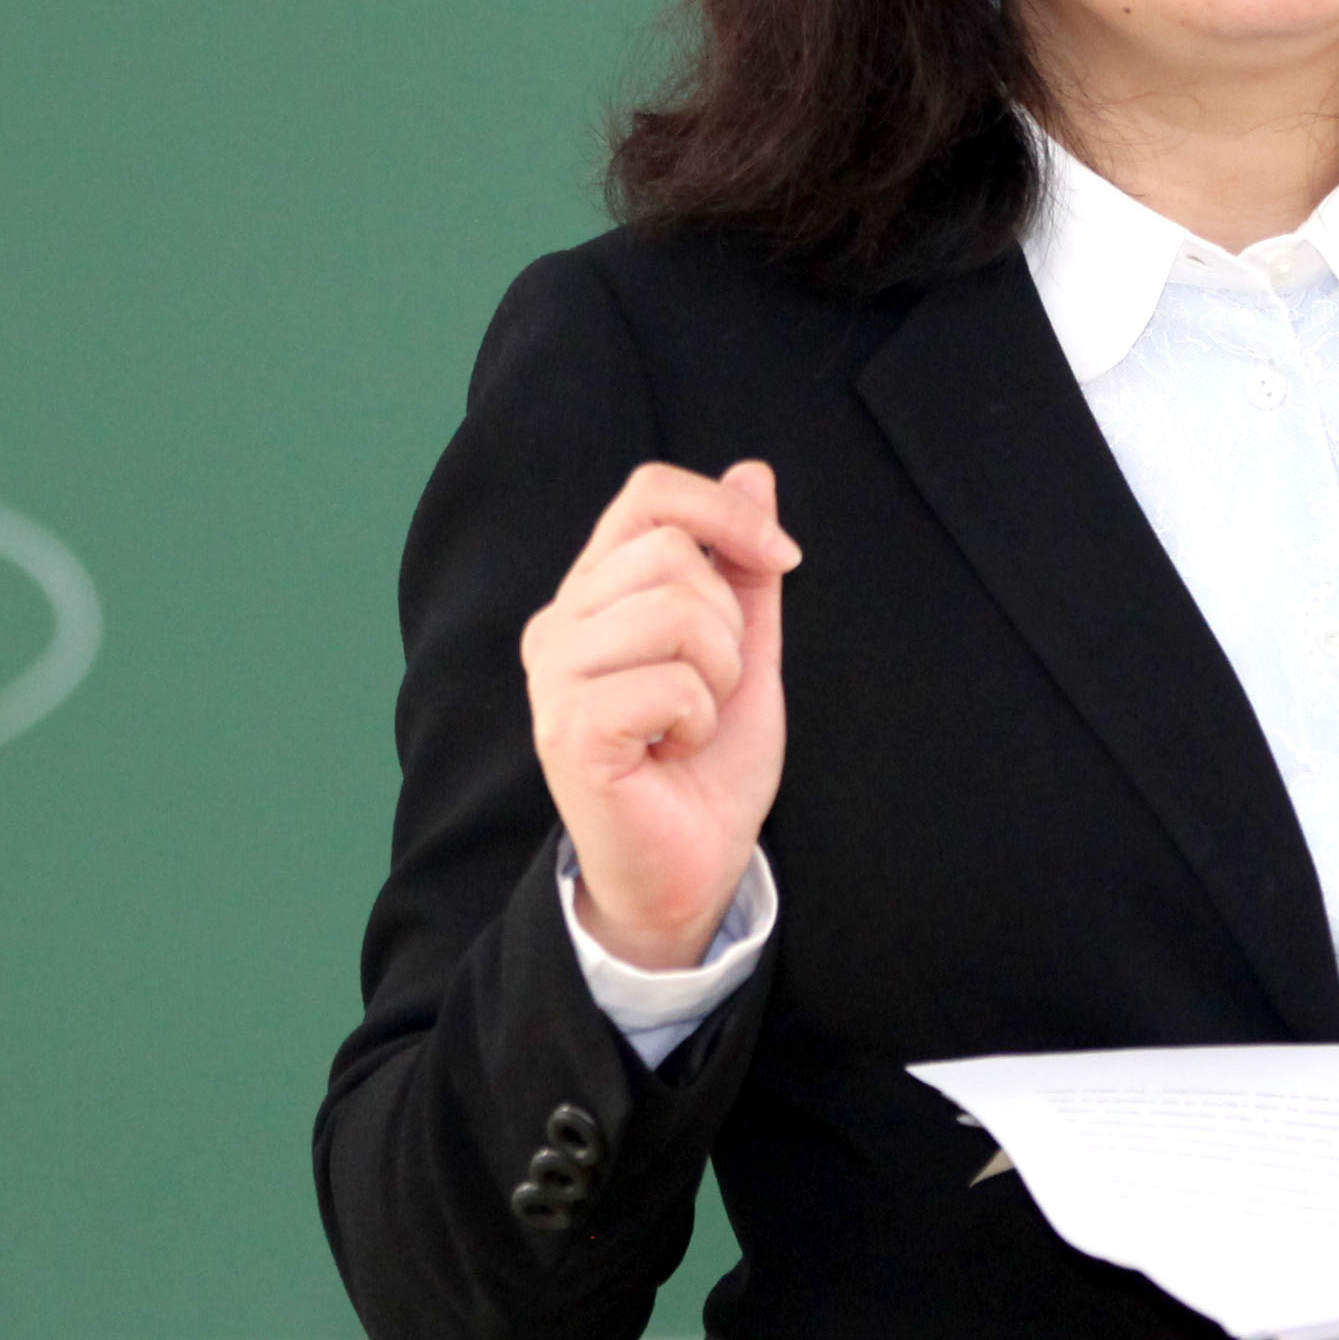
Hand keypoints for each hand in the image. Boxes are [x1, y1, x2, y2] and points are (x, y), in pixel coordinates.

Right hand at [520, 460, 796, 969]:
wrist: (692, 868)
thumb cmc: (708, 766)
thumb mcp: (746, 651)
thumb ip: (744, 568)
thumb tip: (752, 471)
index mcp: (593, 594)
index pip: (647, 493)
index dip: (725, 512)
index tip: (783, 559)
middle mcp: (559, 624)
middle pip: (670, 552)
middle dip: (730, 622)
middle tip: (715, 687)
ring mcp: (554, 676)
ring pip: (675, 612)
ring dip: (719, 675)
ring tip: (694, 721)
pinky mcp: (567, 729)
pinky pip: (670, 682)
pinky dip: (699, 719)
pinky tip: (673, 750)